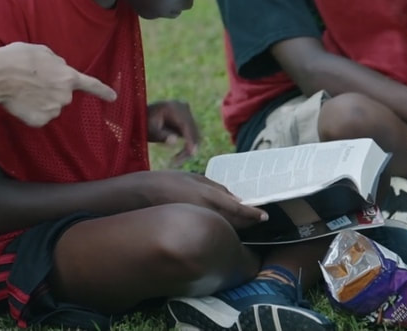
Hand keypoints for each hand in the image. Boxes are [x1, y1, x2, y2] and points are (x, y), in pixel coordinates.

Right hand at [0, 42, 116, 126]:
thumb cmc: (18, 59)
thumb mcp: (42, 51)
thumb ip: (56, 63)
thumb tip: (58, 68)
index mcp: (68, 76)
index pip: (91, 85)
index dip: (103, 91)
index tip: (114, 98)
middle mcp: (65, 96)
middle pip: (62, 95)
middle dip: (51, 90)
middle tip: (32, 81)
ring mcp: (53, 110)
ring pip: (49, 106)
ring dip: (40, 100)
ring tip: (23, 89)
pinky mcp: (40, 121)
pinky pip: (38, 117)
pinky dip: (30, 111)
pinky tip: (20, 101)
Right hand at [135, 171, 266, 228]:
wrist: (141, 195)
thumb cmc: (168, 181)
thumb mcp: (194, 177)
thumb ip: (216, 187)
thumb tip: (234, 198)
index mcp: (208, 196)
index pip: (237, 209)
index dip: (253, 214)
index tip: (265, 216)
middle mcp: (205, 212)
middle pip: (234, 223)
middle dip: (247, 223)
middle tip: (257, 220)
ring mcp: (197, 223)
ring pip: (223, 229)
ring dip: (234, 227)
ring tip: (243, 223)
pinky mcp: (189, 230)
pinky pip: (210, 230)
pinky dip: (219, 228)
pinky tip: (220, 225)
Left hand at [147, 100, 200, 167]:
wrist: (140, 117)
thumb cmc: (142, 124)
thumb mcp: (149, 130)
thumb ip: (161, 135)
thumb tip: (175, 140)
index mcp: (174, 107)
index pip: (187, 124)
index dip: (191, 139)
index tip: (191, 153)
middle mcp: (183, 107)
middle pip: (194, 130)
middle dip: (190, 147)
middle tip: (177, 162)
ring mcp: (186, 113)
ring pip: (195, 134)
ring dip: (189, 149)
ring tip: (175, 161)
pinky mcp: (187, 120)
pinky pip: (192, 135)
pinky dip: (187, 146)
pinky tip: (176, 157)